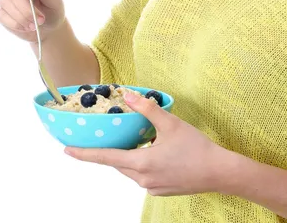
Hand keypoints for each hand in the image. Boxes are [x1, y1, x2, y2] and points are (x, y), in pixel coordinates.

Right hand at [0, 0, 65, 41]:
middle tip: (41, 19)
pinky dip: (15, 24)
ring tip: (35, 24)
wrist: (48, 26)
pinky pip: (0, 15)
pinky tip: (27, 27)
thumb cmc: (53, 8)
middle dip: (26, 8)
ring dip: (22, 17)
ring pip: (5, 4)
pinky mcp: (0, 10)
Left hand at [64, 91, 224, 195]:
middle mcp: (143, 179)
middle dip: (112, 150)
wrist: (219, 172)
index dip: (85, 153)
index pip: (106, 158)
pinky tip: (157, 152)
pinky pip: (143, 176)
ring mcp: (152, 188)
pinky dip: (143, 163)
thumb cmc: (196, 147)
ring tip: (140, 139)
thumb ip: (148, 109)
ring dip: (130, 155)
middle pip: (119, 163)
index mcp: (142, 163)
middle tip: (109, 135)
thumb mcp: (171, 124)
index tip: (67, 150)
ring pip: (131, 169)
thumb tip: (129, 95)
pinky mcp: (161, 190)